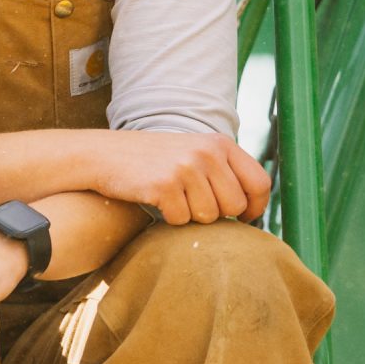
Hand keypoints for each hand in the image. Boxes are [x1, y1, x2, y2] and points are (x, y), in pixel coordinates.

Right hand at [88, 130, 270, 225]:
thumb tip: (252, 205)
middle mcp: (206, 153)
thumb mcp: (194, 152)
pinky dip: (169, 217)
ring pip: (208, 216)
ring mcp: (185, 168)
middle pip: (234, 206)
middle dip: (216, 213)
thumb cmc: (152, 159)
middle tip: (193, 203)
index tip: (243, 216)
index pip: (260, 183)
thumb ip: (224, 170)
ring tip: (172, 197)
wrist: (104, 154)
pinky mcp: (164, 185)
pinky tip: (156, 199)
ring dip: (190, 215)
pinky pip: (181, 220)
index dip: (256, 206)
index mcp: (220, 143)